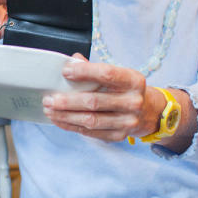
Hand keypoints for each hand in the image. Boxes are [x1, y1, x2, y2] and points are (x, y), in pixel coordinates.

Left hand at [42, 53, 165, 141]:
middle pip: (94, 101)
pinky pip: (91, 132)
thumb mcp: (118, 74)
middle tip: (49, 99)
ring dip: (66, 116)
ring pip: (91, 120)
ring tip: (49, 111)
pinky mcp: (119, 135)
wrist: (149, 111)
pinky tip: (59, 120)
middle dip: (68, 101)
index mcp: (133, 80)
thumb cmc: (125, 89)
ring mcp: (128, 121)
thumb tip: (72, 61)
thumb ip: (94, 68)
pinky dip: (72, 126)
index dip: (84, 72)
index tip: (65, 71)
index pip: (106, 74)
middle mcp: (133, 101)